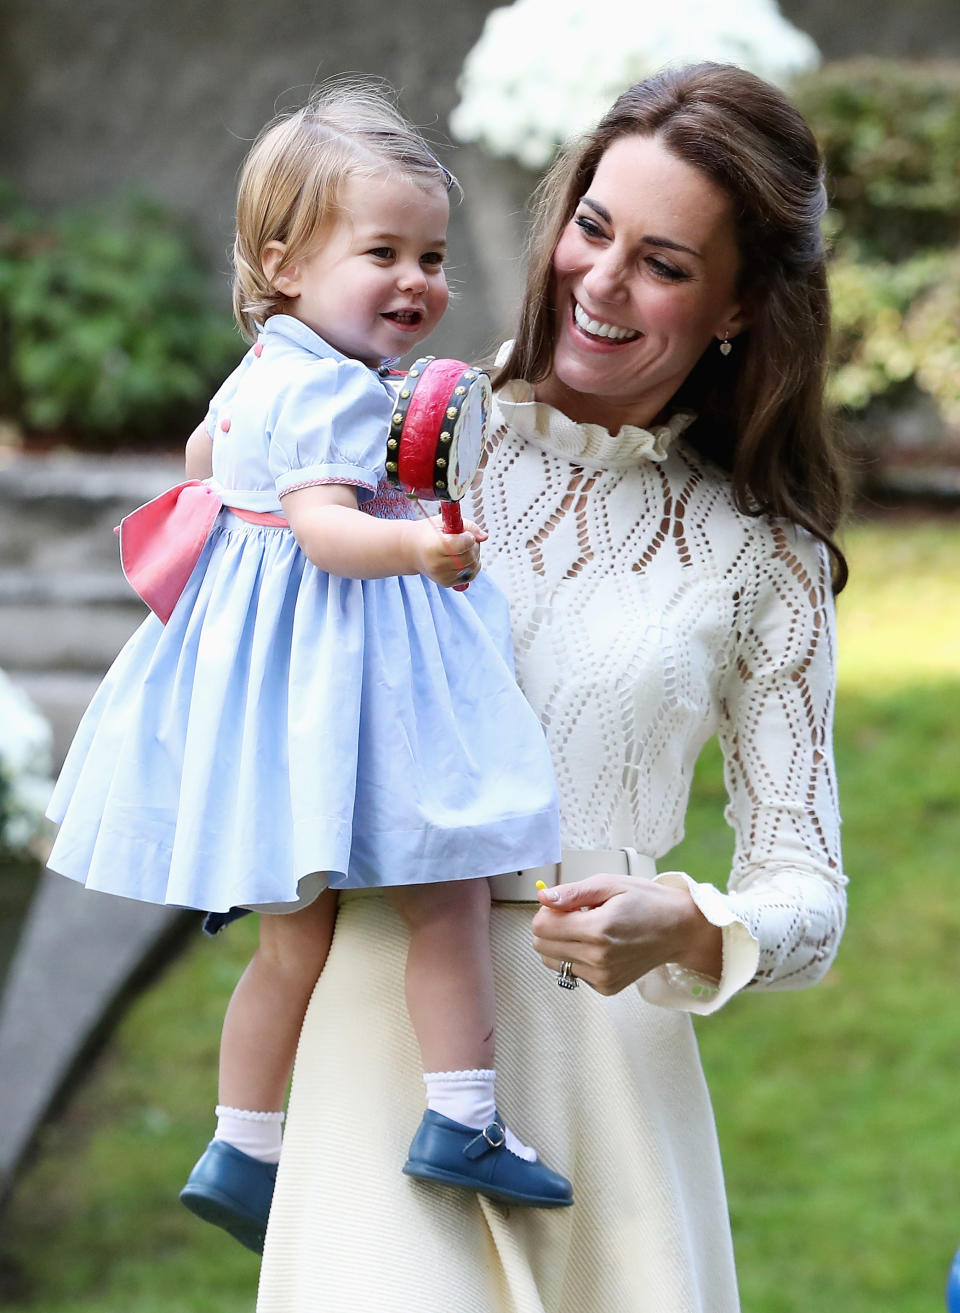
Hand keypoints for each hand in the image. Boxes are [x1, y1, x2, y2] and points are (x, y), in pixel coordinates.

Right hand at [407, 516, 486, 587]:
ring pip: (472, 567)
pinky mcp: (446, 583)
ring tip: (463, 548)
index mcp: (434, 547)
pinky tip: (463, 558)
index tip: (464, 534)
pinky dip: (471, 566)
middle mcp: (437, 565)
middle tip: (465, 539)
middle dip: (473, 546)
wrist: (411, 550)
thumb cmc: (429, 533)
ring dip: (474, 556)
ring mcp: (442, 576)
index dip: (468, 537)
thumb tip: (484, 537)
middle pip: (470, 557)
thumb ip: (468, 526)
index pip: (463, 544)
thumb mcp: (445, 522)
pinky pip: (470, 575)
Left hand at [531, 875, 721, 994]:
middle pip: (542, 947)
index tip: (564, 905)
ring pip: (553, 962)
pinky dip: (578, 958)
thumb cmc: (648, 902)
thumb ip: (573, 892)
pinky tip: (599, 945)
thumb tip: (544, 897)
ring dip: (562, 944)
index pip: (542, 927)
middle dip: (551, 928)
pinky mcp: (606, 987)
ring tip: (588, 930)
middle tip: (576, 915)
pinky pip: (573, 973)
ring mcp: (602, 976)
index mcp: (598, 929)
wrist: (679, 930)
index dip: (546, 912)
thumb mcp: (611, 884)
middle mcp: (598, 958)